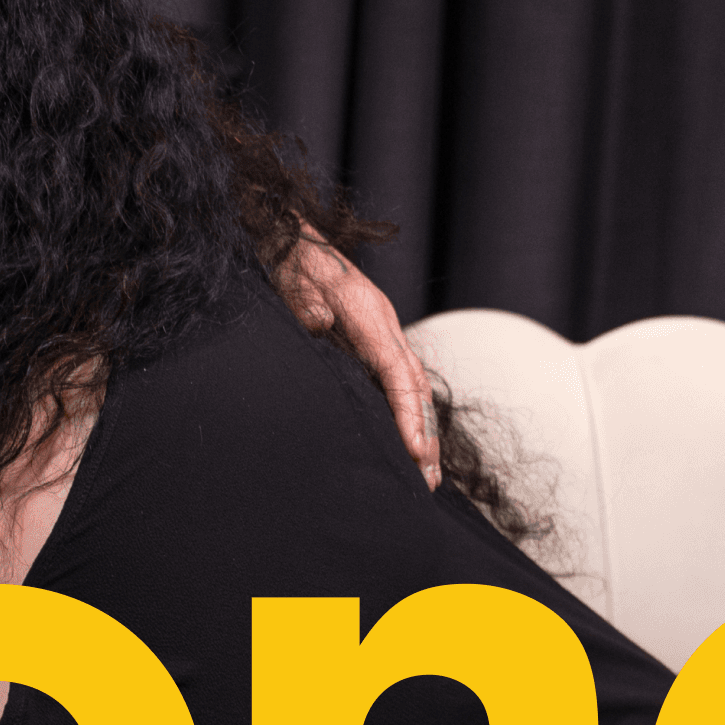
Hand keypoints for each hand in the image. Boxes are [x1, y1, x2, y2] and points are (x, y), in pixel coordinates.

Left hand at [277, 224, 437, 486]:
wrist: (296, 243)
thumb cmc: (294, 266)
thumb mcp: (295, 282)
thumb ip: (307, 304)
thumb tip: (318, 322)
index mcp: (371, 318)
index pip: (397, 374)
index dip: (408, 413)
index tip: (415, 450)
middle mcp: (386, 329)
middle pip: (415, 388)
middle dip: (425, 434)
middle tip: (429, 481)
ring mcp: (384, 337)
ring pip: (414, 390)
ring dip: (424, 430)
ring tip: (429, 474)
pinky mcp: (374, 344)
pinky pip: (400, 385)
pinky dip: (410, 414)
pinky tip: (412, 442)